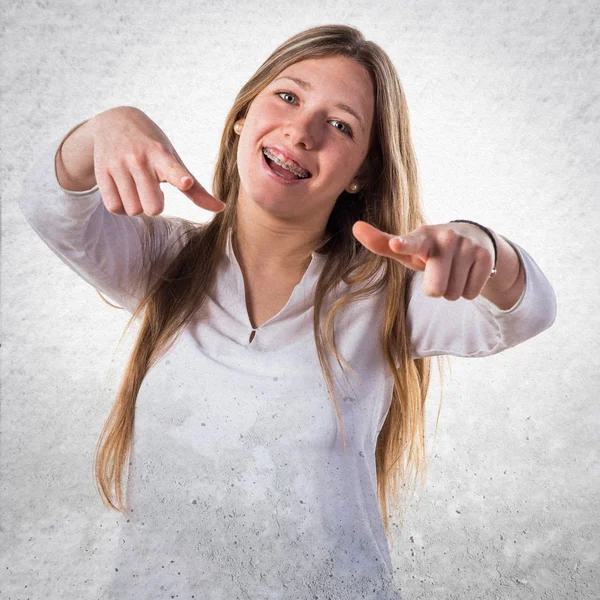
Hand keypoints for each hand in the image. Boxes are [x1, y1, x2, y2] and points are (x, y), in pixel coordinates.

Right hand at [91, 106, 225, 215]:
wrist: (114, 121)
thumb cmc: (153, 147)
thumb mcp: (174, 160)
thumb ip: (196, 189)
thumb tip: (221, 209)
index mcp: (162, 155)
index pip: (172, 168)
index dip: (179, 177)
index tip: (185, 181)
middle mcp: (139, 158)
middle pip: (153, 207)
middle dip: (155, 206)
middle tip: (152, 190)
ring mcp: (118, 164)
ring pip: (133, 210)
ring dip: (138, 206)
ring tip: (137, 188)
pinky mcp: (101, 172)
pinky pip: (115, 208)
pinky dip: (122, 208)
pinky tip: (125, 193)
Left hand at [352, 221, 494, 300]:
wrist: (473, 238)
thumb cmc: (430, 248)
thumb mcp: (408, 248)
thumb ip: (381, 243)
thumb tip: (355, 226)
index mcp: (422, 237)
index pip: (411, 243)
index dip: (404, 245)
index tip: (397, 244)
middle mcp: (446, 238)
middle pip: (435, 289)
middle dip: (435, 287)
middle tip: (439, 272)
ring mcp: (467, 247)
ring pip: (453, 294)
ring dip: (452, 289)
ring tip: (453, 271)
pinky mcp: (486, 257)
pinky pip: (470, 294)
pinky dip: (468, 290)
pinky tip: (467, 273)